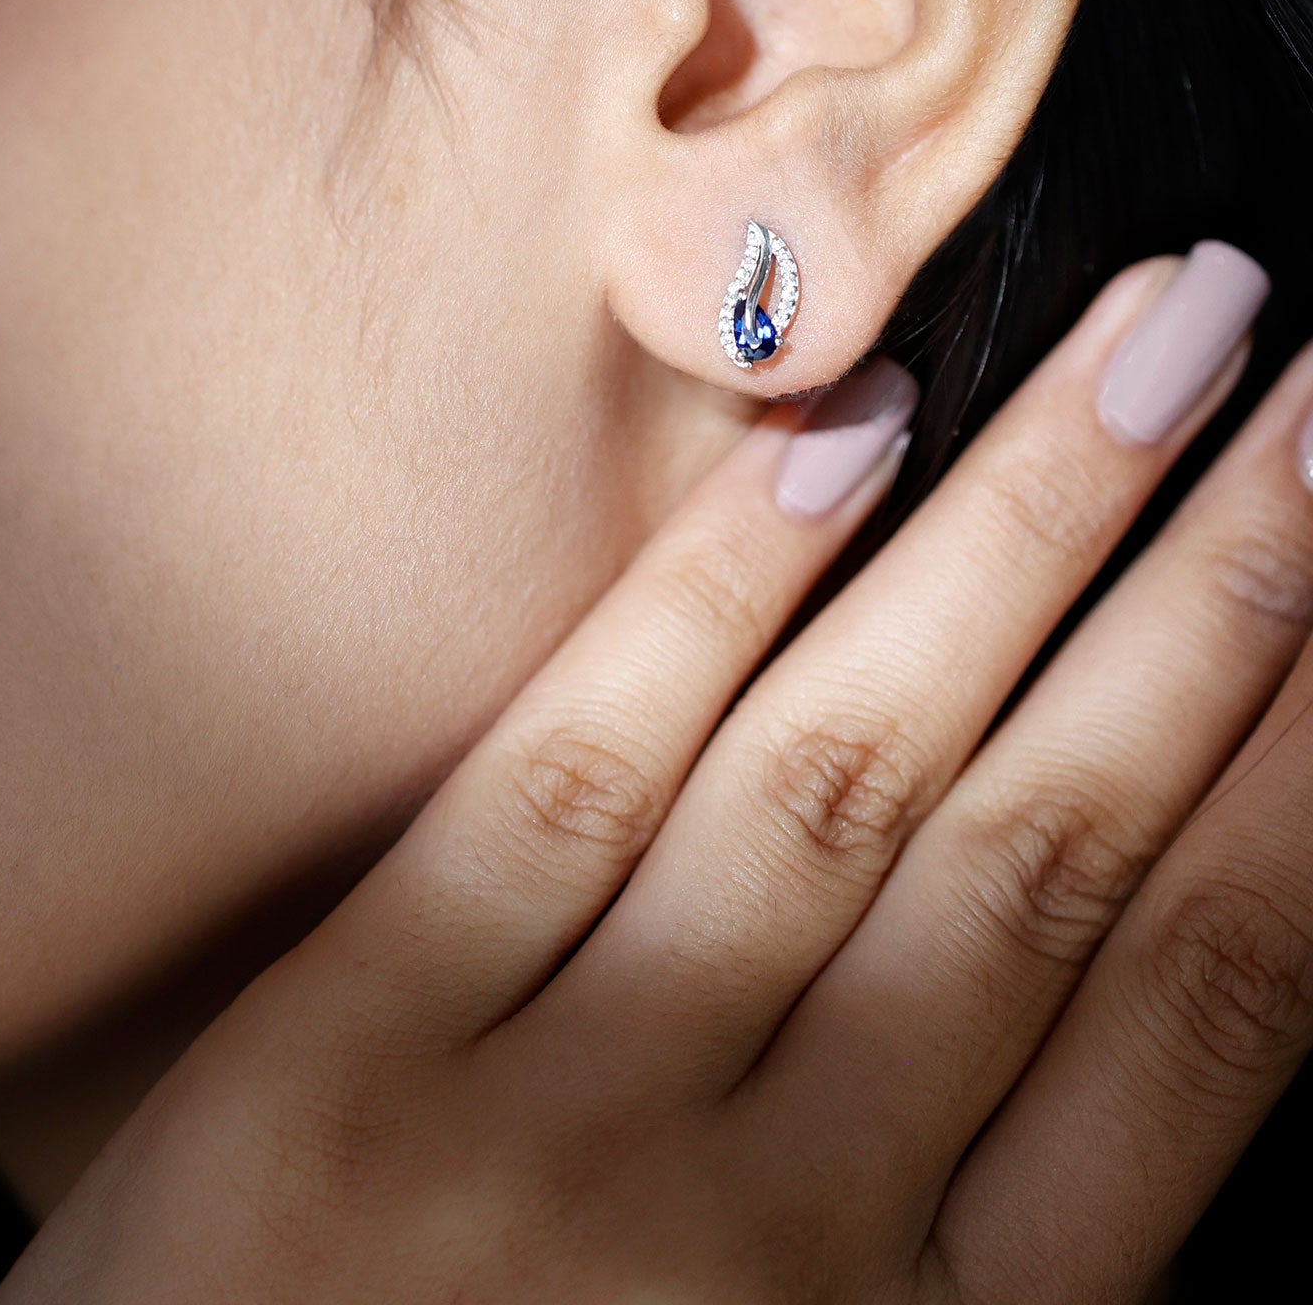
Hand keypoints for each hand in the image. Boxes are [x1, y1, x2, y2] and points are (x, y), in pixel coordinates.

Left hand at [0, 246, 1311, 1304]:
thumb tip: (1156, 987)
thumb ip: (983, 1248)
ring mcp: (557, 1123)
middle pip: (1049, 843)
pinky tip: (832, 439)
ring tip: (1152, 348)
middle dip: (1213, 590)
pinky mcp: (345, 1052)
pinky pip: (567, 780)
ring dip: (1018, 539)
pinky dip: (711, 599)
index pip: (1195, 994)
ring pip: (844, 774)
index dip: (1301, 756)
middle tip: (1298, 376)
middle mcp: (784, 1232)